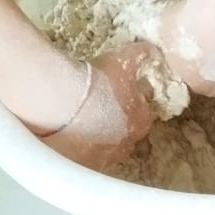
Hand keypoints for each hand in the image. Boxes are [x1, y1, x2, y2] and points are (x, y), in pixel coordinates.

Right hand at [40, 43, 158, 170]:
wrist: (64, 104)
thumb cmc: (98, 82)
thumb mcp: (123, 60)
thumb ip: (141, 55)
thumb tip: (150, 50)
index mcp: (141, 121)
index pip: (143, 115)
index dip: (131, 104)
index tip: (118, 94)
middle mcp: (126, 144)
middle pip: (124, 133)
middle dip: (114, 122)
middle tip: (98, 106)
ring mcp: (103, 157)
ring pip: (103, 147)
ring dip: (95, 135)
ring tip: (79, 118)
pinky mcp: (81, 164)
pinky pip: (82, 156)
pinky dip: (77, 146)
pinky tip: (66, 130)